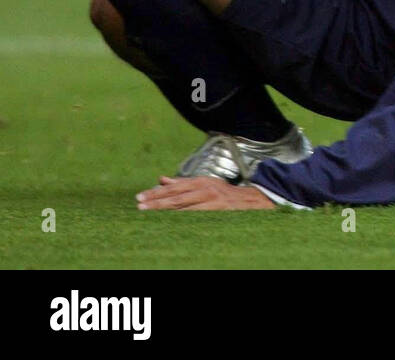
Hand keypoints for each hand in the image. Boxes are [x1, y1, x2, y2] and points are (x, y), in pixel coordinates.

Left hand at [136, 176, 276, 210]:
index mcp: (201, 181)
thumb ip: (181, 183)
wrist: (250, 201)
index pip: (174, 187)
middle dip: (156, 200)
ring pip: (182, 206)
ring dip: (163, 208)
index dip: (157, 192)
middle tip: (139, 204)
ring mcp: (211, 201)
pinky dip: (180, 217)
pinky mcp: (215, 211)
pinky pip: (194, 215)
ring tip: (147, 211)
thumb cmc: (222, 194)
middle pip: (176, 195)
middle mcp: (205, 189)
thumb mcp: (203, 184)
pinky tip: (168, 220)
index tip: (140, 196)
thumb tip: (161, 179)